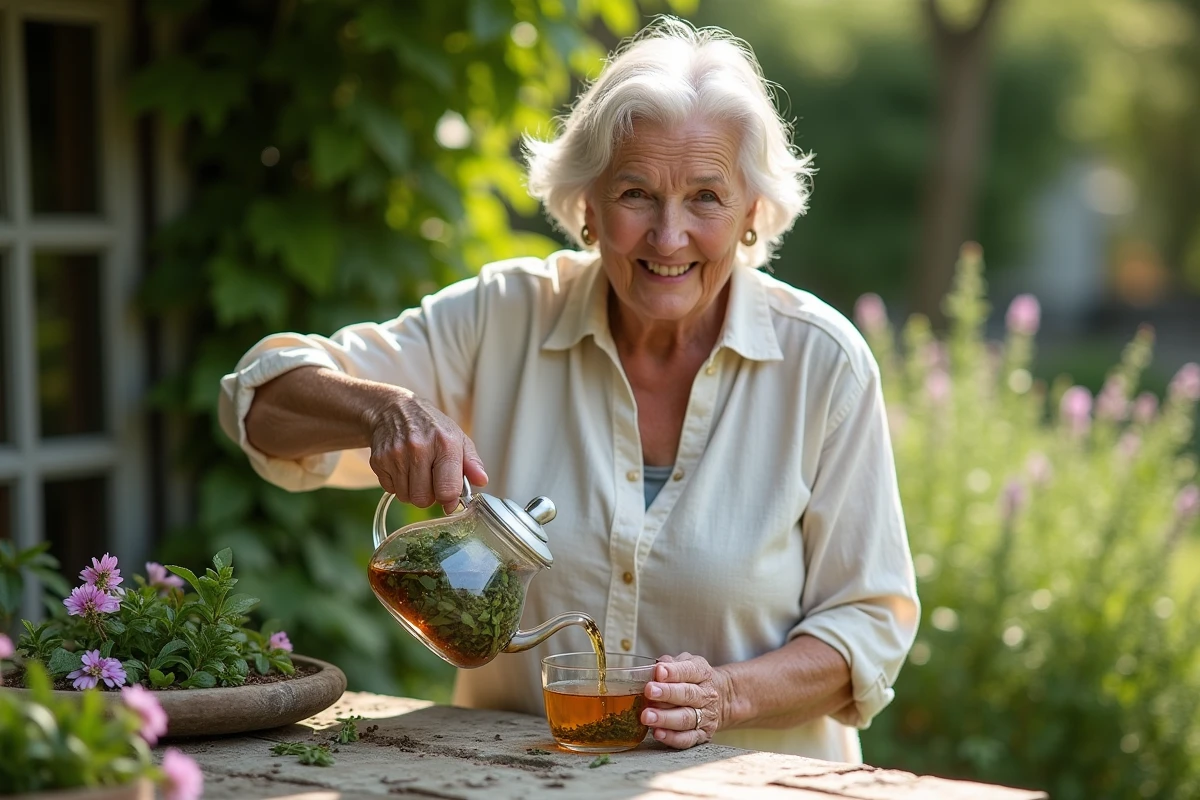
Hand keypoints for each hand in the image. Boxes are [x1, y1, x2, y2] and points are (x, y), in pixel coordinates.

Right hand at [366, 391, 487, 510]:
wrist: (394, 409)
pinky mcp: (379, 460)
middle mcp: (419, 448)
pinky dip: (398, 485)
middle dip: (429, 496)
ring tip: (416, 472)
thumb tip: (482, 481)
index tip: (449, 498)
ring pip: (406, 497)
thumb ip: (472, 462)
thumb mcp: (458, 438)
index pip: (447, 489)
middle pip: (423, 499)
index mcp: (445, 444)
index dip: (449, 500)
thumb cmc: (431, 427)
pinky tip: (402, 468)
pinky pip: (391, 490)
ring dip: (413, 491)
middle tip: (430, 480)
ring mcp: (396, 454)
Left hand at [640, 653, 729, 748]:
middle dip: (667, 693)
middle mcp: (706, 695)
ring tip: (647, 716)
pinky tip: (658, 733)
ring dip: (665, 718)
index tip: (659, 672)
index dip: (673, 672)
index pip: (688, 671)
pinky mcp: (703, 735)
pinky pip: (687, 739)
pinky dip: (672, 738)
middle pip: (687, 695)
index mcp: (702, 673)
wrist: (720, 699)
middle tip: (649, 692)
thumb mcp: (684, 664)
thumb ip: (668, 664)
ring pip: (686, 718)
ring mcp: (706, 717)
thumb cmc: (692, 680)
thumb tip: (652, 670)